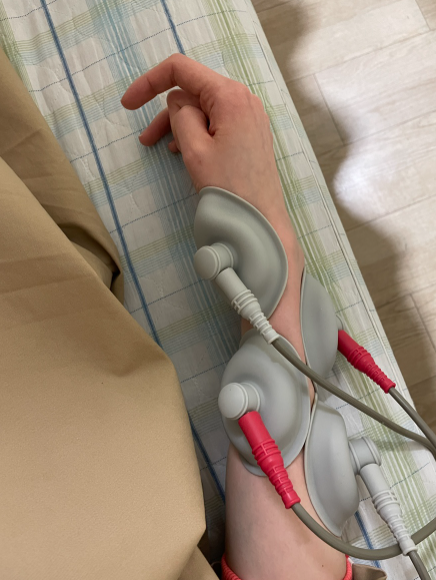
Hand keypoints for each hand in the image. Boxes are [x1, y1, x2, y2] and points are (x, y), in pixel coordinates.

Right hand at [121, 54, 288, 225]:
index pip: (181, 70)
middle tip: (145, 141)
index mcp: (229, 96)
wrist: (260, 221)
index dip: (149, 82)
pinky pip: (218, 123)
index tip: (128, 105)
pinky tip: (186, 151)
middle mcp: (243, 99)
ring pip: (204, 110)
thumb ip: (181, 116)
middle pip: (193, 92)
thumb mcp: (195, 149)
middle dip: (167, 113)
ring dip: (181, 125)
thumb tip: (180, 103)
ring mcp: (250, 117)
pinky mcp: (251, 134)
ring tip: (165, 150)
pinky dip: (198, 133)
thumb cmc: (229, 187)